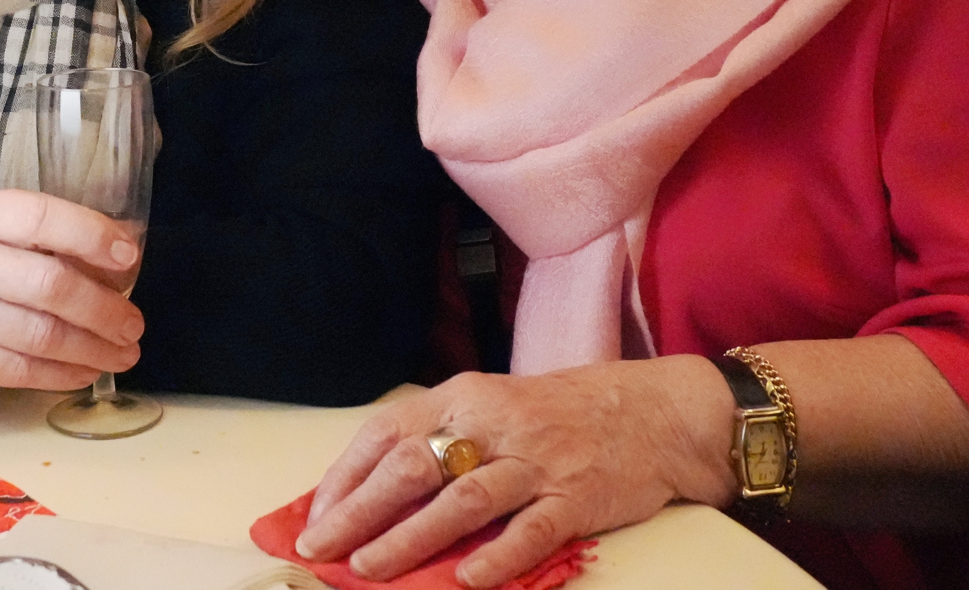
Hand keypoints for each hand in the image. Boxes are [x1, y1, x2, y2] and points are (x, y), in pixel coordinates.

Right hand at [0, 187, 144, 393]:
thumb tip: (112, 255)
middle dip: (103, 307)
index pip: (41, 217)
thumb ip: (31, 236)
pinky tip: (85, 371)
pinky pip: (19, 369)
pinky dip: (61, 373)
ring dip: (92, 346)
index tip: (128, 257)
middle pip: (49, 285)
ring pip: (40, 334)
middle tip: (132, 321)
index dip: (92, 236)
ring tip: (121, 350)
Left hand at [293, 358, 736, 587]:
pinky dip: (496, 555)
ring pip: (463, 500)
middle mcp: (493, 423)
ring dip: (411, 538)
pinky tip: (464, 578)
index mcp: (463, 396)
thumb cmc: (559, 414)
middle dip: (361, 512)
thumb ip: (439, 440)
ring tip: (371, 568)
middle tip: (322, 549)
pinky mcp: (576, 496)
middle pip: (415, 466)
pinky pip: (530, 529)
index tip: (314, 517)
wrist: (654, 412)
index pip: (387, 433)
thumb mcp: (492, 408)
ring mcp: (536, 460)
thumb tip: (369, 494)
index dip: (346, 477)